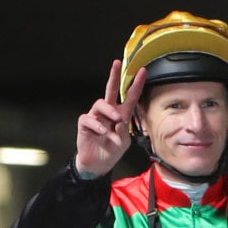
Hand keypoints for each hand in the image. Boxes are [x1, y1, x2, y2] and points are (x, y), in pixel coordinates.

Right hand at [73, 60, 146, 177]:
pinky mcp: (85, 124)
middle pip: (110, 90)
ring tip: (115, 120)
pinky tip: (102, 132)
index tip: (143, 71)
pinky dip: (97, 125)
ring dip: (109, 110)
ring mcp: (96, 117)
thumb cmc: (112, 150)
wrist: (98, 164)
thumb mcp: (123, 143)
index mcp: (121, 115)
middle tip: (117, 64)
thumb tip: (119, 122)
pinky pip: (89, 118)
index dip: (136, 84)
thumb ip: (123, 133)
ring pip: (100, 103)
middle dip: (114, 76)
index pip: (129, 97)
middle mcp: (108, 112)